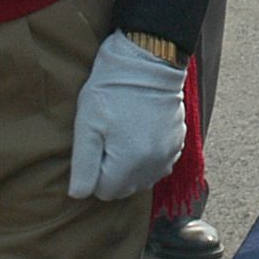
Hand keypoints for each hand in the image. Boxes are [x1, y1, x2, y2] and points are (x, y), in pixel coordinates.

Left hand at [71, 31, 187, 201]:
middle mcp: (155, 163)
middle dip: (112, 174)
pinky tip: (139, 135)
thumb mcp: (87, 126)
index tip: (93, 150)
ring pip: (144, 178)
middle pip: (126, 188)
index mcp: (130, 162)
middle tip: (105, 143)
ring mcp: (170, 152)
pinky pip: (160, 164)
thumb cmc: (111, 92)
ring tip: (122, 139)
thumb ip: (83, 165)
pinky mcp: (178, 141)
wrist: (148, 63)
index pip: (105, 192)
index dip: (93, 175)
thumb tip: (79, 195)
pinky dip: (148, 158)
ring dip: (131, 168)